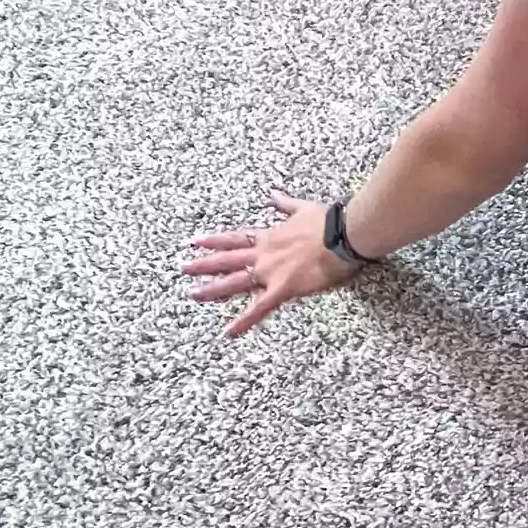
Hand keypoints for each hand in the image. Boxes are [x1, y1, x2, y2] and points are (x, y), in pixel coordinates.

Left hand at [184, 191, 362, 337]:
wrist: (342, 235)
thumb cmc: (328, 222)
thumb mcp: (303, 208)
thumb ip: (286, 204)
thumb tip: (274, 194)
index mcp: (270, 237)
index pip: (236, 239)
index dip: (215, 240)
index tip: (197, 241)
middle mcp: (264, 255)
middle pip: (227, 260)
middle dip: (204, 264)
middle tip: (184, 268)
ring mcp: (270, 272)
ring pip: (234, 282)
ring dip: (212, 289)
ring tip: (193, 294)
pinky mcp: (282, 288)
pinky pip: (259, 308)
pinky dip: (243, 321)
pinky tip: (228, 333)